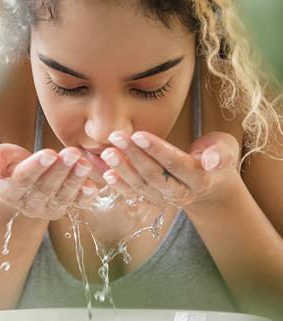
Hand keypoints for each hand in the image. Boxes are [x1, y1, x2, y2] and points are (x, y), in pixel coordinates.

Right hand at [0, 144, 97, 218]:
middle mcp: (28, 205)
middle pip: (45, 189)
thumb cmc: (7, 163)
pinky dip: (85, 197)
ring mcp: (47, 208)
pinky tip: (92, 187)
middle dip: (60, 170)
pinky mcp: (64, 207)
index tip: (50, 153)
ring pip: (62, 196)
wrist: (21, 177)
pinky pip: (76, 205)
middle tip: (72, 153)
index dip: (36, 167)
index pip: (22, 180)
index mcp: (8, 191)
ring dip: (75, 180)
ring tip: (84, 164)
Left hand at [100, 131, 239, 209]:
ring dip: (122, 169)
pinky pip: (134, 193)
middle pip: (154, 174)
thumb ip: (221, 153)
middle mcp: (182, 193)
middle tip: (117, 137)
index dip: (156, 150)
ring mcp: (165, 198)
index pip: (175, 163)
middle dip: (133, 155)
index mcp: (200, 179)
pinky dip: (120, 185)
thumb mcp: (227, 149)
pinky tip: (107, 174)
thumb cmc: (217, 155)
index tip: (138, 134)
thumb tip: (211, 161)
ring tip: (107, 153)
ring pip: (141, 184)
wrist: (211, 180)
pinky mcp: (153, 198)